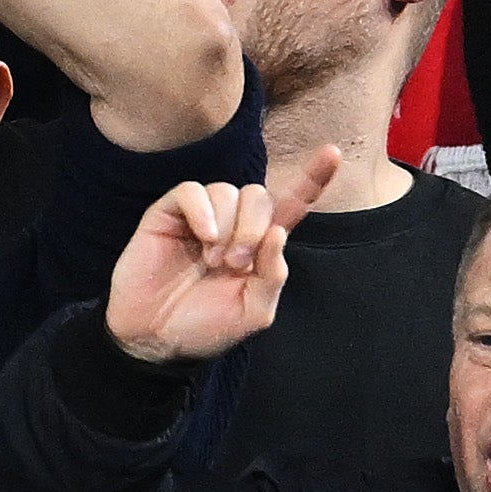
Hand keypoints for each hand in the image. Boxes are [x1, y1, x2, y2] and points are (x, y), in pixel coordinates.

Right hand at [107, 146, 346, 367]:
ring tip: (212, 261)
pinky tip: (202, 237)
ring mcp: (201, 217)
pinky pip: (192, 191)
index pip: (292, 205)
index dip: (313, 178)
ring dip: (227, 228)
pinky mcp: (168, 214)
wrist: (156, 338)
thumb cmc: (205, 326)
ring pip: (228, 192)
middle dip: (253, 228)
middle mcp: (234, 224)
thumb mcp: (253, 312)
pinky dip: (202, 210)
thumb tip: (278, 233)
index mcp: (260, 245)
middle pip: (259, 196)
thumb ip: (273, 276)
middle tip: (235, 264)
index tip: (334, 153)